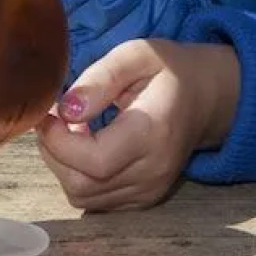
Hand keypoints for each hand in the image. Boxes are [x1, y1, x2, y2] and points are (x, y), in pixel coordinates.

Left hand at [36, 38, 240, 211]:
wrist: (208, 97)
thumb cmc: (170, 70)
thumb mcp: (136, 54)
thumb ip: (100, 78)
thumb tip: (65, 109)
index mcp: (153, 132)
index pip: (94, 161)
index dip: (58, 141)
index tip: (48, 112)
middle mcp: (153, 170)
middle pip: (82, 184)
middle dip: (54, 152)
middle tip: (54, 118)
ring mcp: (150, 190)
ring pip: (83, 196)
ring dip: (63, 165)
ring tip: (71, 129)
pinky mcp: (143, 199)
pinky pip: (96, 200)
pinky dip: (79, 177)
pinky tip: (86, 147)